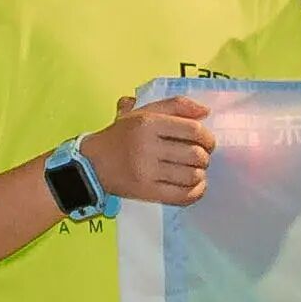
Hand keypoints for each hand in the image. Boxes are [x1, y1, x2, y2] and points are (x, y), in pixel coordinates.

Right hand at [99, 88, 219, 207]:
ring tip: (193, 171)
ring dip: (199, 174)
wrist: (92, 163)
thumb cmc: (122, 135)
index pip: (193, 130)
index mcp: (148, 122)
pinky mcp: (146, 191)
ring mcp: (146, 171)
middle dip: (204, 157)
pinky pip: (183, 195)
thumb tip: (205, 112)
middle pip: (195, 154)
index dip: (207, 138)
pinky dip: (196, 192)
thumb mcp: (144, 112)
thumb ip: (175, 105)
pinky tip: (195, 186)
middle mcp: (147, 146)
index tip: (206, 142)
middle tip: (199, 158)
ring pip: (192, 175)